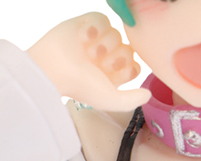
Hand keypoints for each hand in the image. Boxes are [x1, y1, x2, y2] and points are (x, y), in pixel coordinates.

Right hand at [28, 13, 150, 111]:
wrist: (53, 68)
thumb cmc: (80, 86)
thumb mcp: (111, 99)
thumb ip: (132, 100)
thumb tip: (147, 95)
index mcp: (111, 77)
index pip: (133, 66)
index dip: (127, 68)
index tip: (113, 74)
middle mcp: (104, 59)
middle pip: (127, 49)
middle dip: (115, 57)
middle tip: (99, 64)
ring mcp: (96, 41)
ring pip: (116, 33)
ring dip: (103, 43)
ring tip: (88, 52)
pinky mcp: (85, 23)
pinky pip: (103, 18)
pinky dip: (95, 27)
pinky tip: (83, 37)